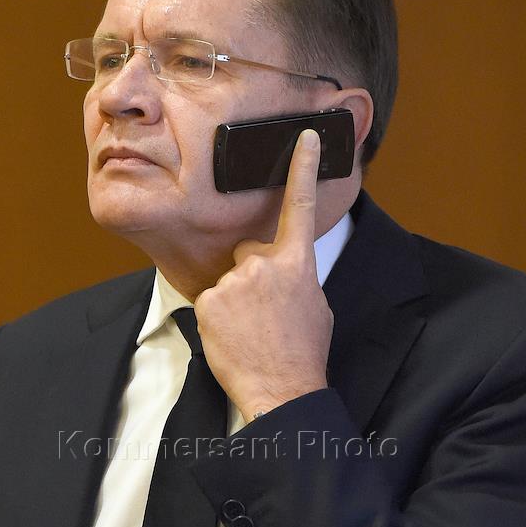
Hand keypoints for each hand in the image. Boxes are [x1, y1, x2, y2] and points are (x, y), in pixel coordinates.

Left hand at [193, 129, 334, 422]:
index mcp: (299, 264)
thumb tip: (282, 274)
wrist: (282, 389)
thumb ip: (297, 279)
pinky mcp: (209, 300)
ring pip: (229, 279)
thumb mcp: (316, 307)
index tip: (305, 137)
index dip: (303, 167)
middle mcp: (265, 264)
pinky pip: (210, 300)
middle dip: (252, 277)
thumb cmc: (303, 353)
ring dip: (235, 301)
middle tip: (265, 315)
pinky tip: (234, 337)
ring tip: (251, 332)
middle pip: (249, 253)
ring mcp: (235, 281)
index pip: (300, 206)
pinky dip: (217, 318)